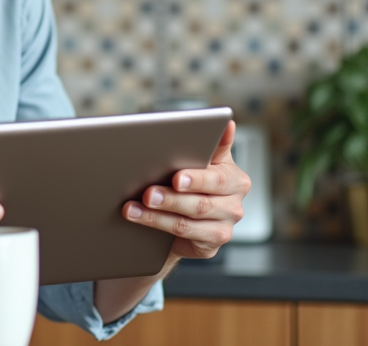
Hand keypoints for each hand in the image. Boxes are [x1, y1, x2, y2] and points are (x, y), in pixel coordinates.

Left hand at [122, 120, 250, 259]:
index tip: (175, 178)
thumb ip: (214, 144)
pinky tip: (137, 218)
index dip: (196, 179)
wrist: (193, 215)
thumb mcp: (207, 160)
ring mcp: (225, 228)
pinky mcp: (211, 244)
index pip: (217, 179)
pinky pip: (182, 236)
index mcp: (236, 179)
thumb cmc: (196, 179)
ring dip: (156, 215)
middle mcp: (235, 205)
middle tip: (147, 193)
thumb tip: (227, 123)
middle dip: (171, 198)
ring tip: (131, 207)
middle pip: (200, 203)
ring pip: (187, 222)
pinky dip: (156, 225)